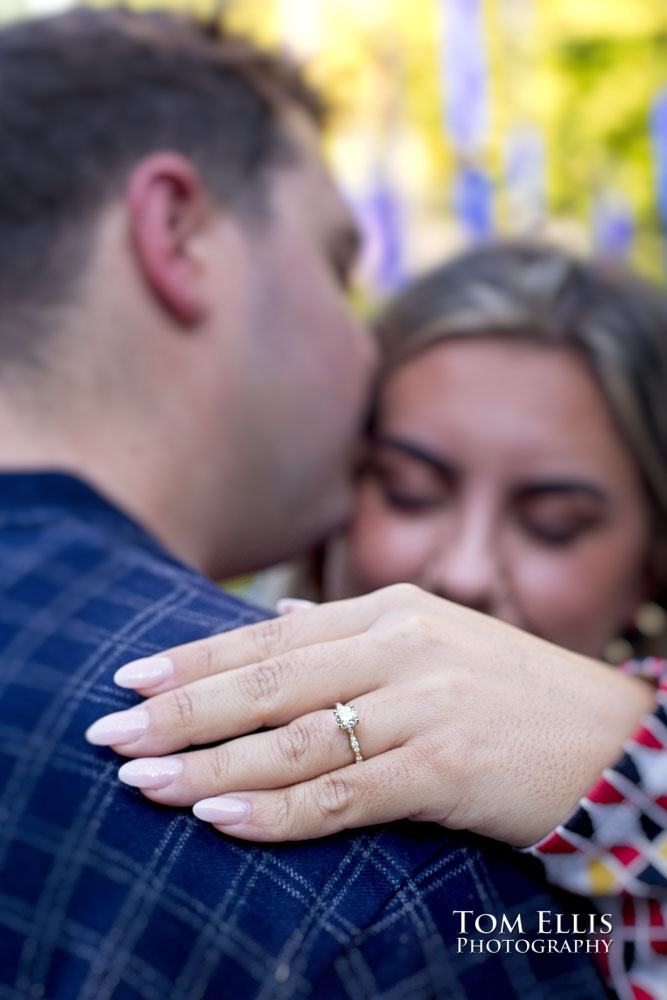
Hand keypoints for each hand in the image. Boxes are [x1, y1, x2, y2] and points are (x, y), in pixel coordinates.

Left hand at [85, 584, 654, 844]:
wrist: (613, 738)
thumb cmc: (512, 690)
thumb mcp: (434, 637)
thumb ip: (349, 629)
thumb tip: (278, 612)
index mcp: (389, 611)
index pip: (270, 635)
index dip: (196, 658)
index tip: (131, 679)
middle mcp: (400, 647)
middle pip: (267, 682)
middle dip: (181, 710)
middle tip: (110, 733)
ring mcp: (425, 705)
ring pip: (294, 738)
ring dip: (210, 763)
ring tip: (143, 781)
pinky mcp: (448, 765)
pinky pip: (345, 793)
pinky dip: (278, 810)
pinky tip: (221, 817)